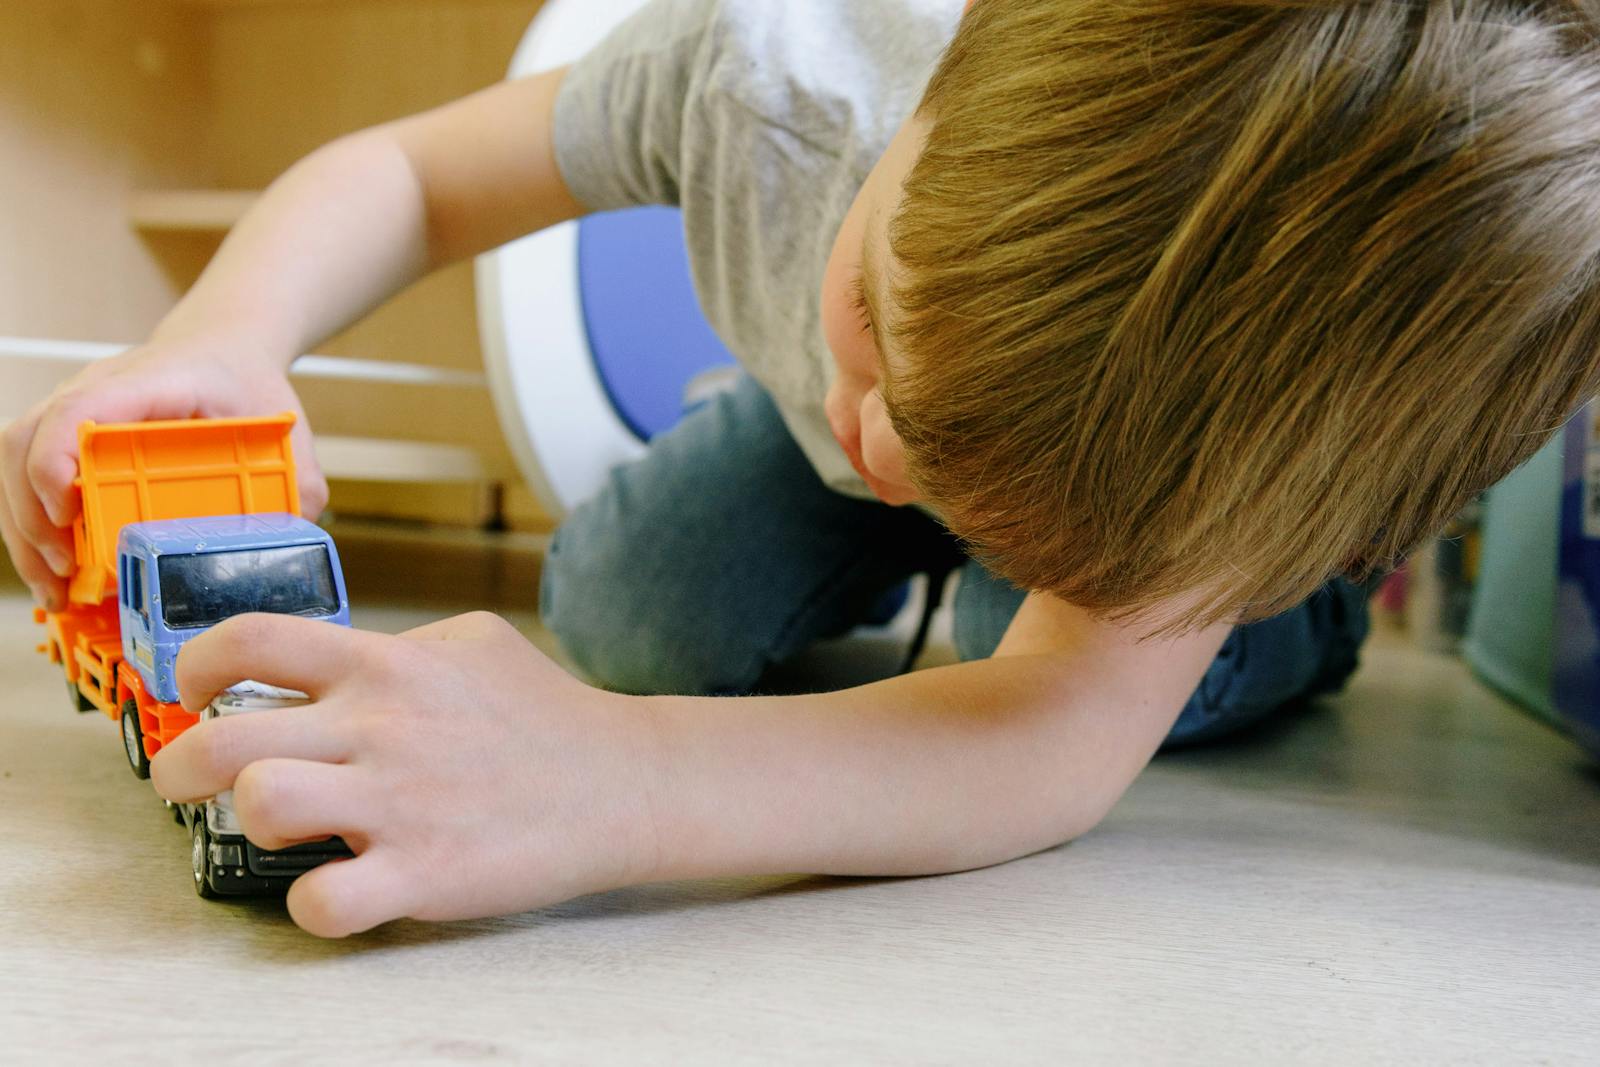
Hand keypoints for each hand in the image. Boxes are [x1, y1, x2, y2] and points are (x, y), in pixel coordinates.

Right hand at [0, 334, 324, 610]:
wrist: (222, 351)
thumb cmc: (244, 385)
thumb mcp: (282, 426)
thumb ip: (297, 482)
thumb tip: (292, 539)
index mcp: (151, 380)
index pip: (83, 406)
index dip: (58, 458)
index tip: (67, 513)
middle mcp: (97, 389)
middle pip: (28, 440)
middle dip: (32, 513)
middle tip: (64, 572)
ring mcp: (72, 409)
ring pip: (13, 460)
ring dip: (25, 529)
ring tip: (55, 588)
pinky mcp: (66, 435)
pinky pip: (26, 475)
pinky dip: (32, 526)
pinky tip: (56, 572)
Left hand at [151, 611, 662, 936]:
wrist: (626, 782)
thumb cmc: (545, 713)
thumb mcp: (474, 643)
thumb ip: (396, 646)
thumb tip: (328, 662)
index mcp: (386, 665)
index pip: (251, 639)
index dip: (195, 664)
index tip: (193, 691)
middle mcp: (381, 726)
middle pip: (222, 739)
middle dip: (178, 769)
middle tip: (186, 783)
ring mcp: (400, 802)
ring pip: (261, 809)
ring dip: (248, 826)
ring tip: (278, 831)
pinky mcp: (425, 873)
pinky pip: (323, 903)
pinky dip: (312, 906)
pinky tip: (335, 891)